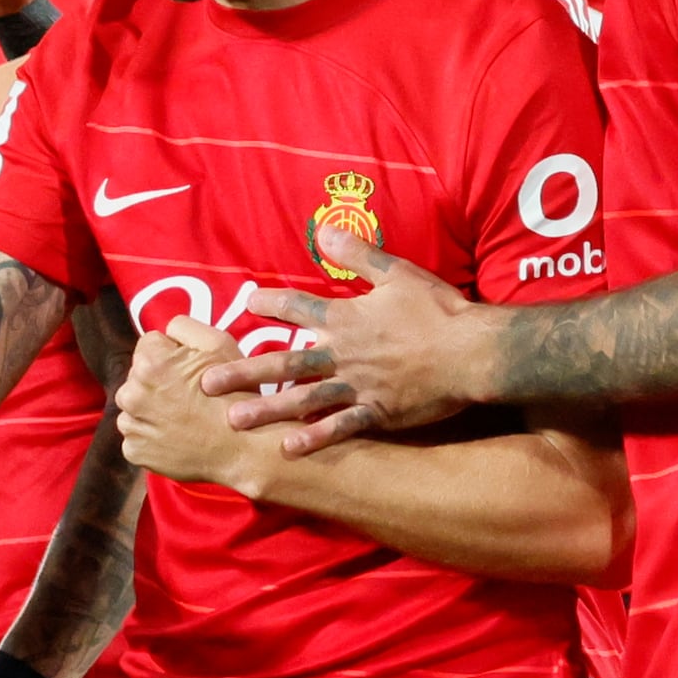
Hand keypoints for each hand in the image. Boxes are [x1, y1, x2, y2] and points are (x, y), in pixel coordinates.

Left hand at [104, 316, 258, 493]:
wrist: (242, 449)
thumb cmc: (234, 395)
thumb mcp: (219, 344)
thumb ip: (184, 326)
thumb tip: (165, 333)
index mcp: (149, 362)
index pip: (149, 344)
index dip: (171, 354)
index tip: (189, 370)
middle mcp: (131, 393)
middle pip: (138, 375)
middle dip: (158, 381)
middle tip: (189, 395)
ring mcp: (130, 425)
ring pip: (135, 406)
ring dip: (151, 409)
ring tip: (183, 417)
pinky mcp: (133, 451)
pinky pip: (137, 435)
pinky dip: (152, 436)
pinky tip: (176, 436)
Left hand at [211, 244, 485, 456]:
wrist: (472, 352)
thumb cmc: (438, 311)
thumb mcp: (397, 273)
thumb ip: (358, 256)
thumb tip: (325, 229)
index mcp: (346, 318)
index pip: (299, 306)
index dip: (271, 303)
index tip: (247, 303)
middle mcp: (343, 353)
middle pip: (284, 362)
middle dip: (243, 371)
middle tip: (205, 383)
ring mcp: (358, 386)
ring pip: (303, 399)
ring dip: (267, 409)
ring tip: (233, 419)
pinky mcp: (378, 413)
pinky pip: (341, 428)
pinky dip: (315, 438)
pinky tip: (288, 448)